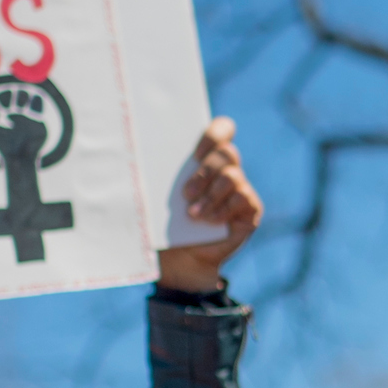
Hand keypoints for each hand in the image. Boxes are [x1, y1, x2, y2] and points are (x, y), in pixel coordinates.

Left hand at [157, 119, 263, 292]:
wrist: (183, 258)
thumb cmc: (168, 223)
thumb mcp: (159, 197)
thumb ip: (158, 176)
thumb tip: (137, 157)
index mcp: (206, 158)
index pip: (222, 130)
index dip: (213, 135)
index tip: (195, 153)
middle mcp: (227, 169)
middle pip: (227, 152)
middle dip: (205, 171)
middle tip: (186, 193)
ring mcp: (241, 188)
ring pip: (232, 176)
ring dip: (210, 195)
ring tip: (193, 214)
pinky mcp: (250, 208)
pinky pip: (242, 198)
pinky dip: (222, 210)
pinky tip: (209, 221)